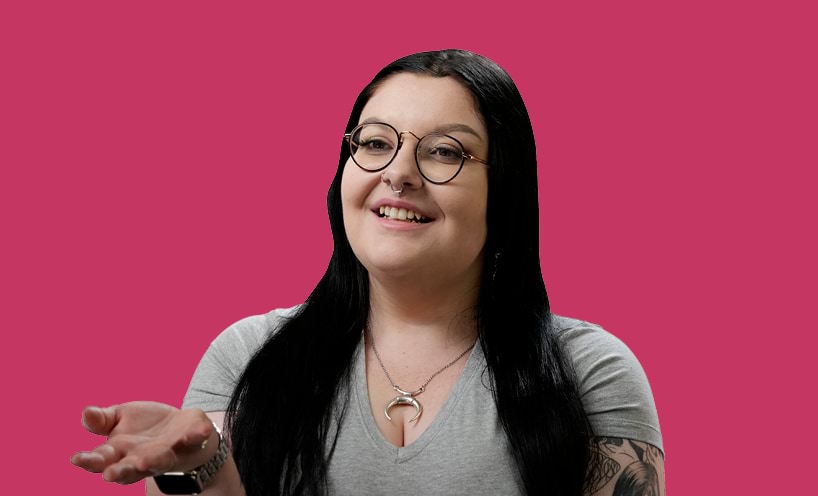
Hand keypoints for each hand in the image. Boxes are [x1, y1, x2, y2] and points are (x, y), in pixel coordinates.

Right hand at [71, 401, 216, 484]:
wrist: (179, 425)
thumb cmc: (143, 426)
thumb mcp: (120, 417)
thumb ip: (102, 419)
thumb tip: (85, 413)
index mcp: (119, 452)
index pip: (100, 460)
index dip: (88, 461)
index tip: (76, 459)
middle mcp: (140, 458)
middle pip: (126, 470)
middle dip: (118, 472)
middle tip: (110, 474)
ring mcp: (165, 454)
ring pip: (158, 462)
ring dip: (151, 461)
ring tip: (144, 460)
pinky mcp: (189, 443)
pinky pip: (193, 440)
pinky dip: (196, 435)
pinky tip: (199, 431)